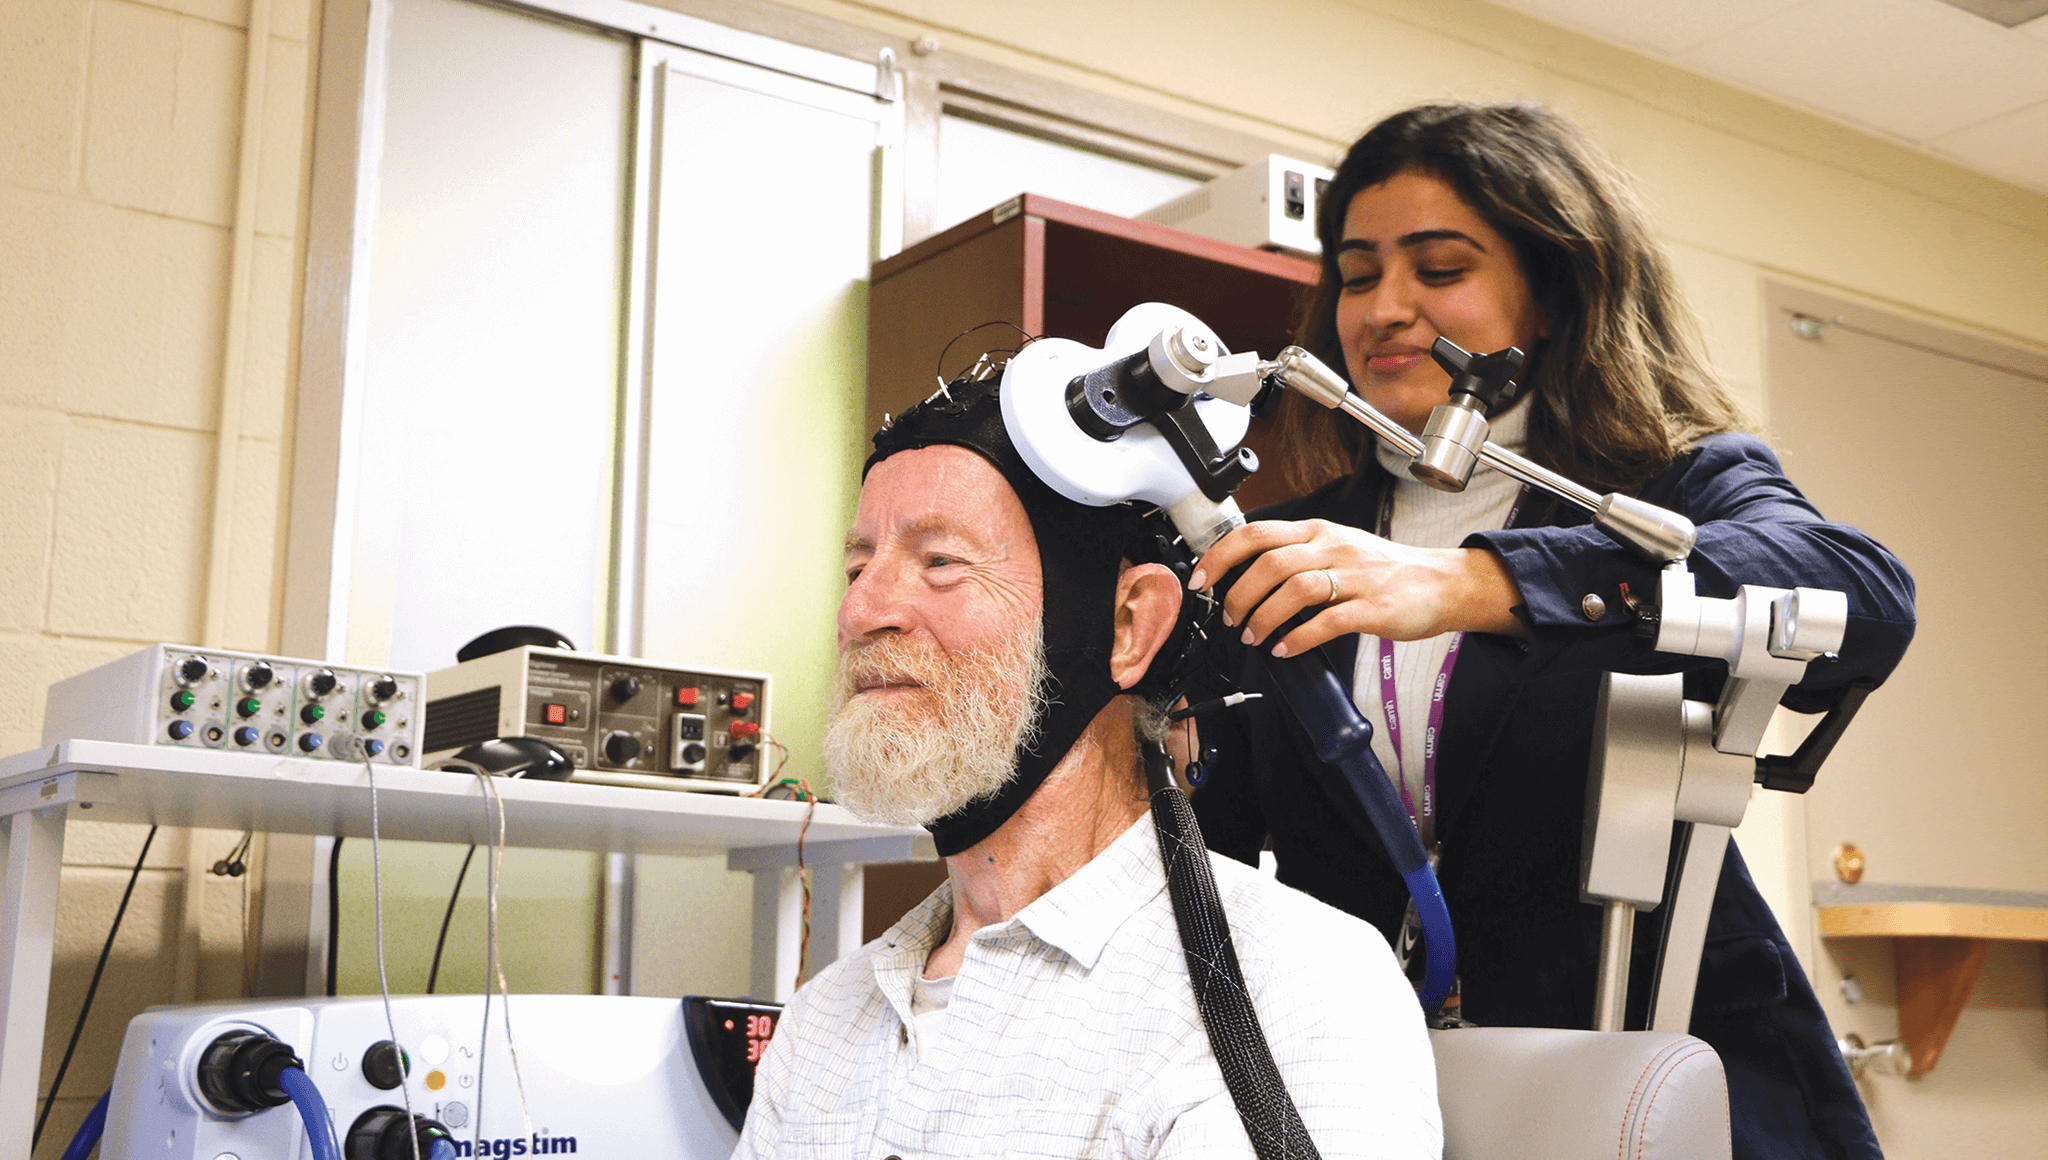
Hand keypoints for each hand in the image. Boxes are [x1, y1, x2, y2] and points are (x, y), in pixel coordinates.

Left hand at [1187, 519, 1524, 656]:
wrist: (1440, 582)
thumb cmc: (1383, 568)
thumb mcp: (1336, 547)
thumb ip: (1295, 555)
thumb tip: (1244, 576)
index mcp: (1317, 531)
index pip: (1257, 533)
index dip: (1221, 556)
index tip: (1201, 580)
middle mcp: (1333, 548)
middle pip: (1270, 562)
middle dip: (1239, 594)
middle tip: (1231, 618)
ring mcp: (1355, 576)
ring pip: (1296, 588)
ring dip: (1265, 616)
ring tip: (1254, 637)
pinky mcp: (1373, 607)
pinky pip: (1328, 622)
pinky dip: (1299, 637)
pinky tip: (1285, 649)